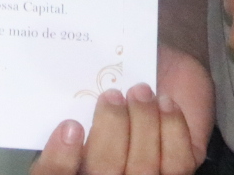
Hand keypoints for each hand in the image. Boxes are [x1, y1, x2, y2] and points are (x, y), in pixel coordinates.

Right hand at [30, 81, 200, 174]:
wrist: (168, 72)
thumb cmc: (129, 70)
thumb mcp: (98, 72)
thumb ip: (79, 83)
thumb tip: (60, 74)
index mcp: (80, 154)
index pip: (54, 173)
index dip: (58, 160)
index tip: (70, 127)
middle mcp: (107, 170)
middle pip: (102, 169)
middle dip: (111, 128)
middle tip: (114, 96)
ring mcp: (145, 173)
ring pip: (141, 168)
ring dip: (143, 124)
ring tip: (142, 92)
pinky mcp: (179, 169)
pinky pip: (176, 161)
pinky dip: (171, 128)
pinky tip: (166, 102)